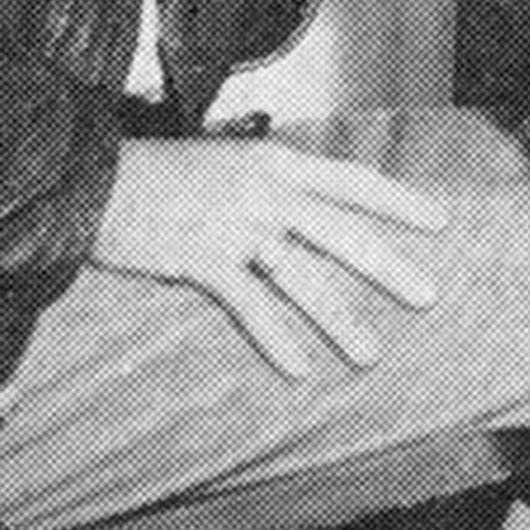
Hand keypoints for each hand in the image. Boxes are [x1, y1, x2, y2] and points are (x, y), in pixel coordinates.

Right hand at [90, 138, 447, 378]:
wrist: (91, 177)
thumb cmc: (156, 174)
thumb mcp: (224, 163)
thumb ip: (267, 184)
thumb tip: (306, 211)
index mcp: (272, 160)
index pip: (350, 179)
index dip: (397, 201)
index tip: (439, 222)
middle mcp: (262, 190)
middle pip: (340, 231)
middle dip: (388, 266)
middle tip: (428, 297)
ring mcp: (234, 225)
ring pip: (301, 277)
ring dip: (338, 318)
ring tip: (369, 355)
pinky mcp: (202, 259)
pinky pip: (249, 306)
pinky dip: (275, 338)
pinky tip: (298, 369)